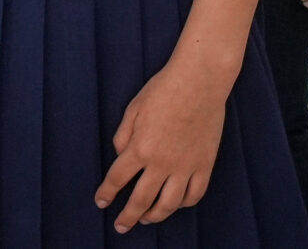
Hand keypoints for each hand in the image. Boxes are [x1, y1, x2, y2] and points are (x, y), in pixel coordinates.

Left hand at [96, 53, 230, 230]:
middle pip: (141, 200)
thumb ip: (123, 136)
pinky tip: (175, 204)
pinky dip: (184, 204)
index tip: (101, 203)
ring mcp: (186, 167)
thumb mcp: (133, 109)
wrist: (199, 82)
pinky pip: (195, 194)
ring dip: (155, 216)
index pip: (117, 179)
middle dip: (127, 216)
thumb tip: (120, 156)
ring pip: (169, 204)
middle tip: (120, 226)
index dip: (107, 193)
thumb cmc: (162, 91)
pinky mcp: (205, 165)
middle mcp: (162, 163)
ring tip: (146, 219)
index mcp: (140, 148)